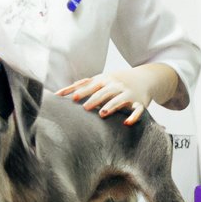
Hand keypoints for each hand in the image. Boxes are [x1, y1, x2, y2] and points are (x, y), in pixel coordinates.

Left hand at [55, 64, 178, 125]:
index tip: (72, 99)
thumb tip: (55, 95)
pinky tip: (127, 123)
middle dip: (95, 99)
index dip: (82, 91)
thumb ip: (81, 86)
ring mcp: (128, 94)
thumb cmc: (114, 82)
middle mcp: (116, 86)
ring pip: (119, 99)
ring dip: (111, 106)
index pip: (91, 85)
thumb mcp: (100, 80)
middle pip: (104, 92)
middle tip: (85, 108)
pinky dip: (134, 116)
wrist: (145, 78)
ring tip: (103, 114)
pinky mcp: (139, 103)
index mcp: (104, 80)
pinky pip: (138, 110)